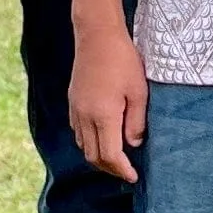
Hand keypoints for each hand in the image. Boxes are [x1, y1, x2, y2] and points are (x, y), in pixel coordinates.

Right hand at [70, 21, 146, 183]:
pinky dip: (89, 142)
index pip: (110, 156)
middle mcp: (85, 116)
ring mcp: (76, 109)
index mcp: (103, 116)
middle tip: (126, 171)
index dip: (122, 170)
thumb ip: (136, 121)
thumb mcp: (139, 91)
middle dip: (110, 169)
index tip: (133, 177)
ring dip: (98, 157)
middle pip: (93, 156)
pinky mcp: (73, 102)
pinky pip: (78, 132)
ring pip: (83, 146)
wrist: (97, 36)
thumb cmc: (123, 60)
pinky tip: (102, 137)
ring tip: (116, 158)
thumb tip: (134, 144)